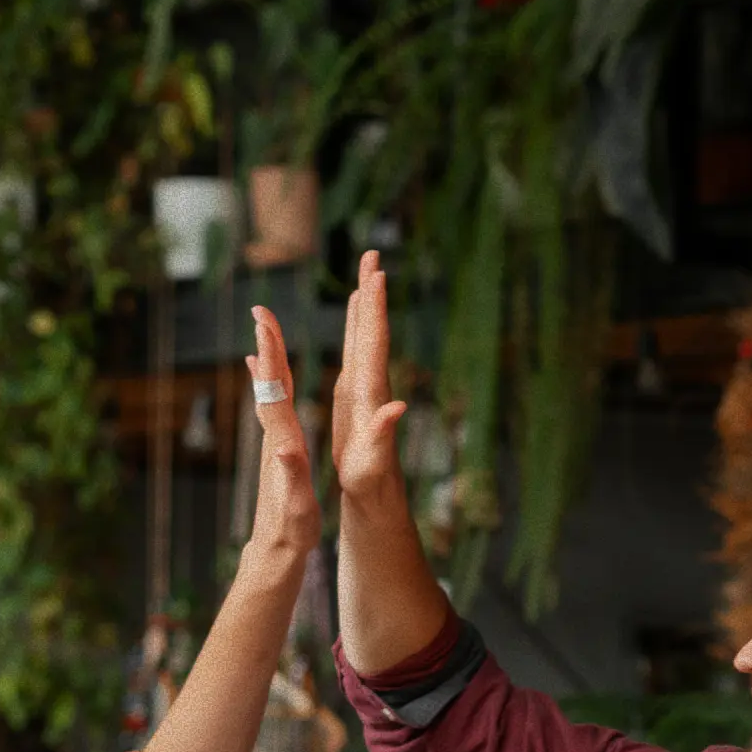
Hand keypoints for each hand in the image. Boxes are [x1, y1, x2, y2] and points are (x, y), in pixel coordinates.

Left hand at [243, 306, 320, 569]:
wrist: (275, 550)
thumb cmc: (291, 532)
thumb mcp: (298, 509)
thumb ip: (292, 480)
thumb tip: (285, 451)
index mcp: (283, 445)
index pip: (275, 395)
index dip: (272, 360)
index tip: (266, 328)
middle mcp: (274, 437)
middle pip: (270, 384)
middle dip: (268, 345)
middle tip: (262, 310)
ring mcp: (274, 441)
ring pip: (271, 390)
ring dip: (269, 357)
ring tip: (265, 327)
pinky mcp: (278, 447)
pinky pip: (274, 404)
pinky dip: (270, 381)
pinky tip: (263, 370)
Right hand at [330, 249, 408, 509]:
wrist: (374, 497)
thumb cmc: (371, 484)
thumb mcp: (373, 461)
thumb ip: (384, 434)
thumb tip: (398, 408)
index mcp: (372, 394)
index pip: (375, 343)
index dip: (375, 309)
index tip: (376, 275)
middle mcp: (372, 385)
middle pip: (372, 330)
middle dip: (371, 292)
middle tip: (372, 253)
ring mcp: (364, 388)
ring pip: (365, 337)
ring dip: (365, 305)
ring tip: (366, 272)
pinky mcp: (355, 396)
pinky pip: (355, 351)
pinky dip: (353, 328)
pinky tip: (354, 315)